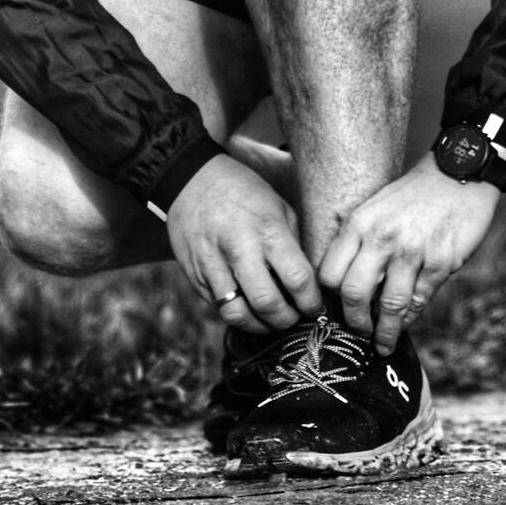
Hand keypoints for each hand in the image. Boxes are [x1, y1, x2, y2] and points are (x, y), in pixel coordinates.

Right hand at [166, 155, 321, 333]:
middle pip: (267, 304)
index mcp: (267, 230)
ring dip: (259, 326)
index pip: (297, 280)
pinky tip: (246, 308)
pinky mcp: (194, 273)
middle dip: (286, 320)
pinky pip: (217, 306)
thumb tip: (306, 283)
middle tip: (293, 318)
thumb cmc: (243, 191)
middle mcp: (239, 249)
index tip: (314, 307)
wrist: (191, 178)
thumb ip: (292, 245)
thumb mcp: (278, 207)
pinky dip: (236, 314)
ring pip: (237, 314)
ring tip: (269, 321)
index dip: (311, 302)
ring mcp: (213, 263)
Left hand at [318, 154, 500, 354]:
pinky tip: (405, 325)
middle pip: (353, 293)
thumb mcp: (374, 206)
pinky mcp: (440, 262)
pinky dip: (410, 318)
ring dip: (384, 331)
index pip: (330, 272)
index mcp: (359, 223)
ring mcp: (411, 251)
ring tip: (382, 343)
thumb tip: (345, 281)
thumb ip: (358, 238)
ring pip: (388, 305)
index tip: (336, 308)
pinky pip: (419, 301)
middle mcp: (381, 238)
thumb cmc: (414, 194)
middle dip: (354, 321)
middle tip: (358, 331)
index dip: (330, 297)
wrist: (458, 173)